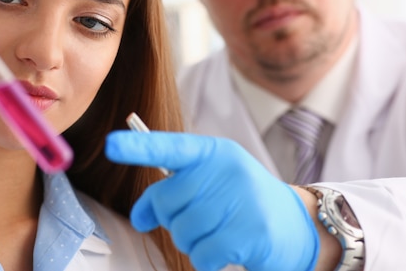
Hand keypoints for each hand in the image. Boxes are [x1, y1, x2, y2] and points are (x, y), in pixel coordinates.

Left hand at [105, 131, 319, 270]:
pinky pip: (203, 254)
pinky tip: (227, 248)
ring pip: (182, 232)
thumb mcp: (209, 184)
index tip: (110, 145)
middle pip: (167, 201)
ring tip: (217, 232)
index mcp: (213, 153)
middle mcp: (226, 169)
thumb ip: (172, 192)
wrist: (296, 224)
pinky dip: (208, 259)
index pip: (170, 148)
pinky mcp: (251, 231)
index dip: (138, 148)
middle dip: (171, 219)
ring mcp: (240, 199)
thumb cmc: (240, 202)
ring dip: (192, 242)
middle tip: (196, 220)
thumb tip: (138, 217)